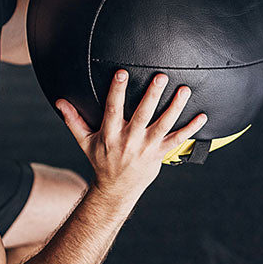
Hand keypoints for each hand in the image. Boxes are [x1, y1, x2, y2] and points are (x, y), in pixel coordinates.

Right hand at [56, 71, 206, 201]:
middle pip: (142, 115)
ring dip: (175, 108)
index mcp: (110, 134)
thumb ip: (73, 120)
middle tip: (161, 76)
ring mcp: (147, 148)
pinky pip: (178, 140)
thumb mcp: (84, 142)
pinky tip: (202, 116)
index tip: (122, 73)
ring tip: (184, 90)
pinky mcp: (160, 154)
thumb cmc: (101, 161)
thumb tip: (59, 101)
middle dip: (152, 95)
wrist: (116, 190)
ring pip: (164, 125)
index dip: (117, 92)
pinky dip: (191, 129)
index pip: (113, 110)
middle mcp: (130, 140)